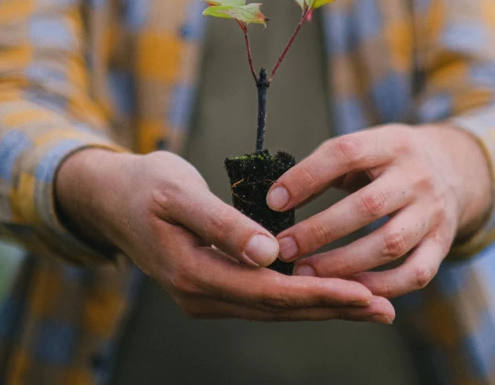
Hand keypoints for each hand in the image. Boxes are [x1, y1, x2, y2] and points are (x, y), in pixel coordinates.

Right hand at [55, 149, 394, 322]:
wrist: (110, 198)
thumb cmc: (144, 186)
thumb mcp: (178, 193)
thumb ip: (223, 223)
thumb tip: (269, 253)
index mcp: (193, 272)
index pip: (269, 290)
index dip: (318, 292)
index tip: (363, 292)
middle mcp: (201, 294)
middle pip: (279, 307)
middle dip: (333, 308)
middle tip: (384, 308)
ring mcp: (206, 295)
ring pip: (275, 307)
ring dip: (323, 306)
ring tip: (371, 305)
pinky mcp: (213, 286)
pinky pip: (265, 297)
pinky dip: (301, 296)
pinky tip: (331, 292)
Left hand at [266, 124, 492, 298]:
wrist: (454, 169)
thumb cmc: (388, 162)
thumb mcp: (364, 148)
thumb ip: (325, 168)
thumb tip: (277, 198)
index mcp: (390, 144)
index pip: (346, 153)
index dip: (307, 177)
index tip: (274, 201)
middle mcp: (416, 177)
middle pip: (367, 206)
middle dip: (319, 230)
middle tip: (283, 249)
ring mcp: (433, 212)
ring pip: (389, 244)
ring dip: (343, 264)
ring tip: (305, 274)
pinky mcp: (443, 243)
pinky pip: (415, 273)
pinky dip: (381, 287)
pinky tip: (348, 290)